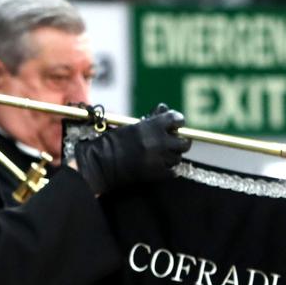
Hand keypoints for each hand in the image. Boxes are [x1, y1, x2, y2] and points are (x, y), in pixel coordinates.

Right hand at [71, 104, 188, 194]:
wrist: (102, 163)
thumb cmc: (113, 141)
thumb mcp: (132, 125)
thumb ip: (151, 120)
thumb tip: (164, 110)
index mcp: (153, 126)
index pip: (177, 119)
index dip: (177, 121)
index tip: (176, 123)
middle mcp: (160, 142)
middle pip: (183, 142)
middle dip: (180, 140)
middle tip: (174, 140)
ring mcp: (160, 159)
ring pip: (177, 157)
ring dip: (173, 155)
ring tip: (164, 154)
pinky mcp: (157, 173)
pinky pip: (172, 171)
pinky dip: (169, 168)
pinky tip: (162, 165)